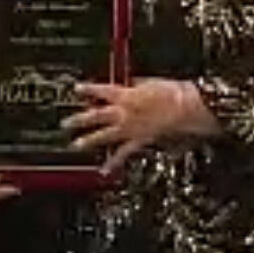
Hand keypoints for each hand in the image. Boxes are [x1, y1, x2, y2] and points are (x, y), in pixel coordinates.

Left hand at [61, 79, 189, 175]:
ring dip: (88, 141)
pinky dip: (114, 163)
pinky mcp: (139, 141)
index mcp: (126, 93)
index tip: (76, 89)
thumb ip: (139, 84)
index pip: (101, 90)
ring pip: (103, 136)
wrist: (188, 108)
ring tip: (76, 145)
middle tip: (65, 123)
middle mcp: (123, 112)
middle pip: (95, 116)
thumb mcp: (153, 82)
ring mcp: (130, 128)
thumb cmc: (176, 93)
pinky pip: (123, 154)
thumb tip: (134, 83)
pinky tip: (105, 170)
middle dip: (79, 119)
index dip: (87, 90)